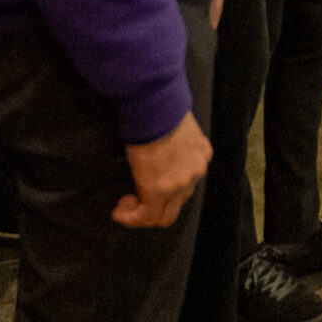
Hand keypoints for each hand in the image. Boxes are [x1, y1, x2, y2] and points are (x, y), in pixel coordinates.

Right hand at [116, 111, 210, 228]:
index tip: (147, 184)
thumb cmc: (159, 108)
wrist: (153, 104)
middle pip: (178, 202)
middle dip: (157, 205)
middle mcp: (196, 172)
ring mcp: (180, 183)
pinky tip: (119, 211)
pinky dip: (131, 218)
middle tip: (135, 199)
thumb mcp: (178, 127)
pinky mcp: (158, 190)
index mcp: (201, 154)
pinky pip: (146, 216)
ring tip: (125, 206)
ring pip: (165, 215)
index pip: (188, 182)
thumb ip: (175, 145)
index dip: (168, 188)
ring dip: (143, 214)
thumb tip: (161, 152)